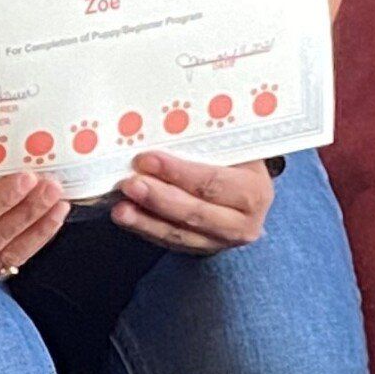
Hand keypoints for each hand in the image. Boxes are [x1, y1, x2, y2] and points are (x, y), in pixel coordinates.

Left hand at [111, 152, 273, 254]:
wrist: (246, 193)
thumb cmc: (234, 160)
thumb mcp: (231, 147)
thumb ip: (206, 141)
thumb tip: (165, 123)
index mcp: (254, 190)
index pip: (213, 181)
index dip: (178, 172)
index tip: (146, 159)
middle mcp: (244, 222)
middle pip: (196, 213)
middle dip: (159, 199)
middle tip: (129, 184)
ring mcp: (222, 241)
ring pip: (180, 234)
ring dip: (146, 220)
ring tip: (120, 208)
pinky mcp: (202, 250)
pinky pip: (171, 243)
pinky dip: (147, 229)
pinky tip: (127, 217)